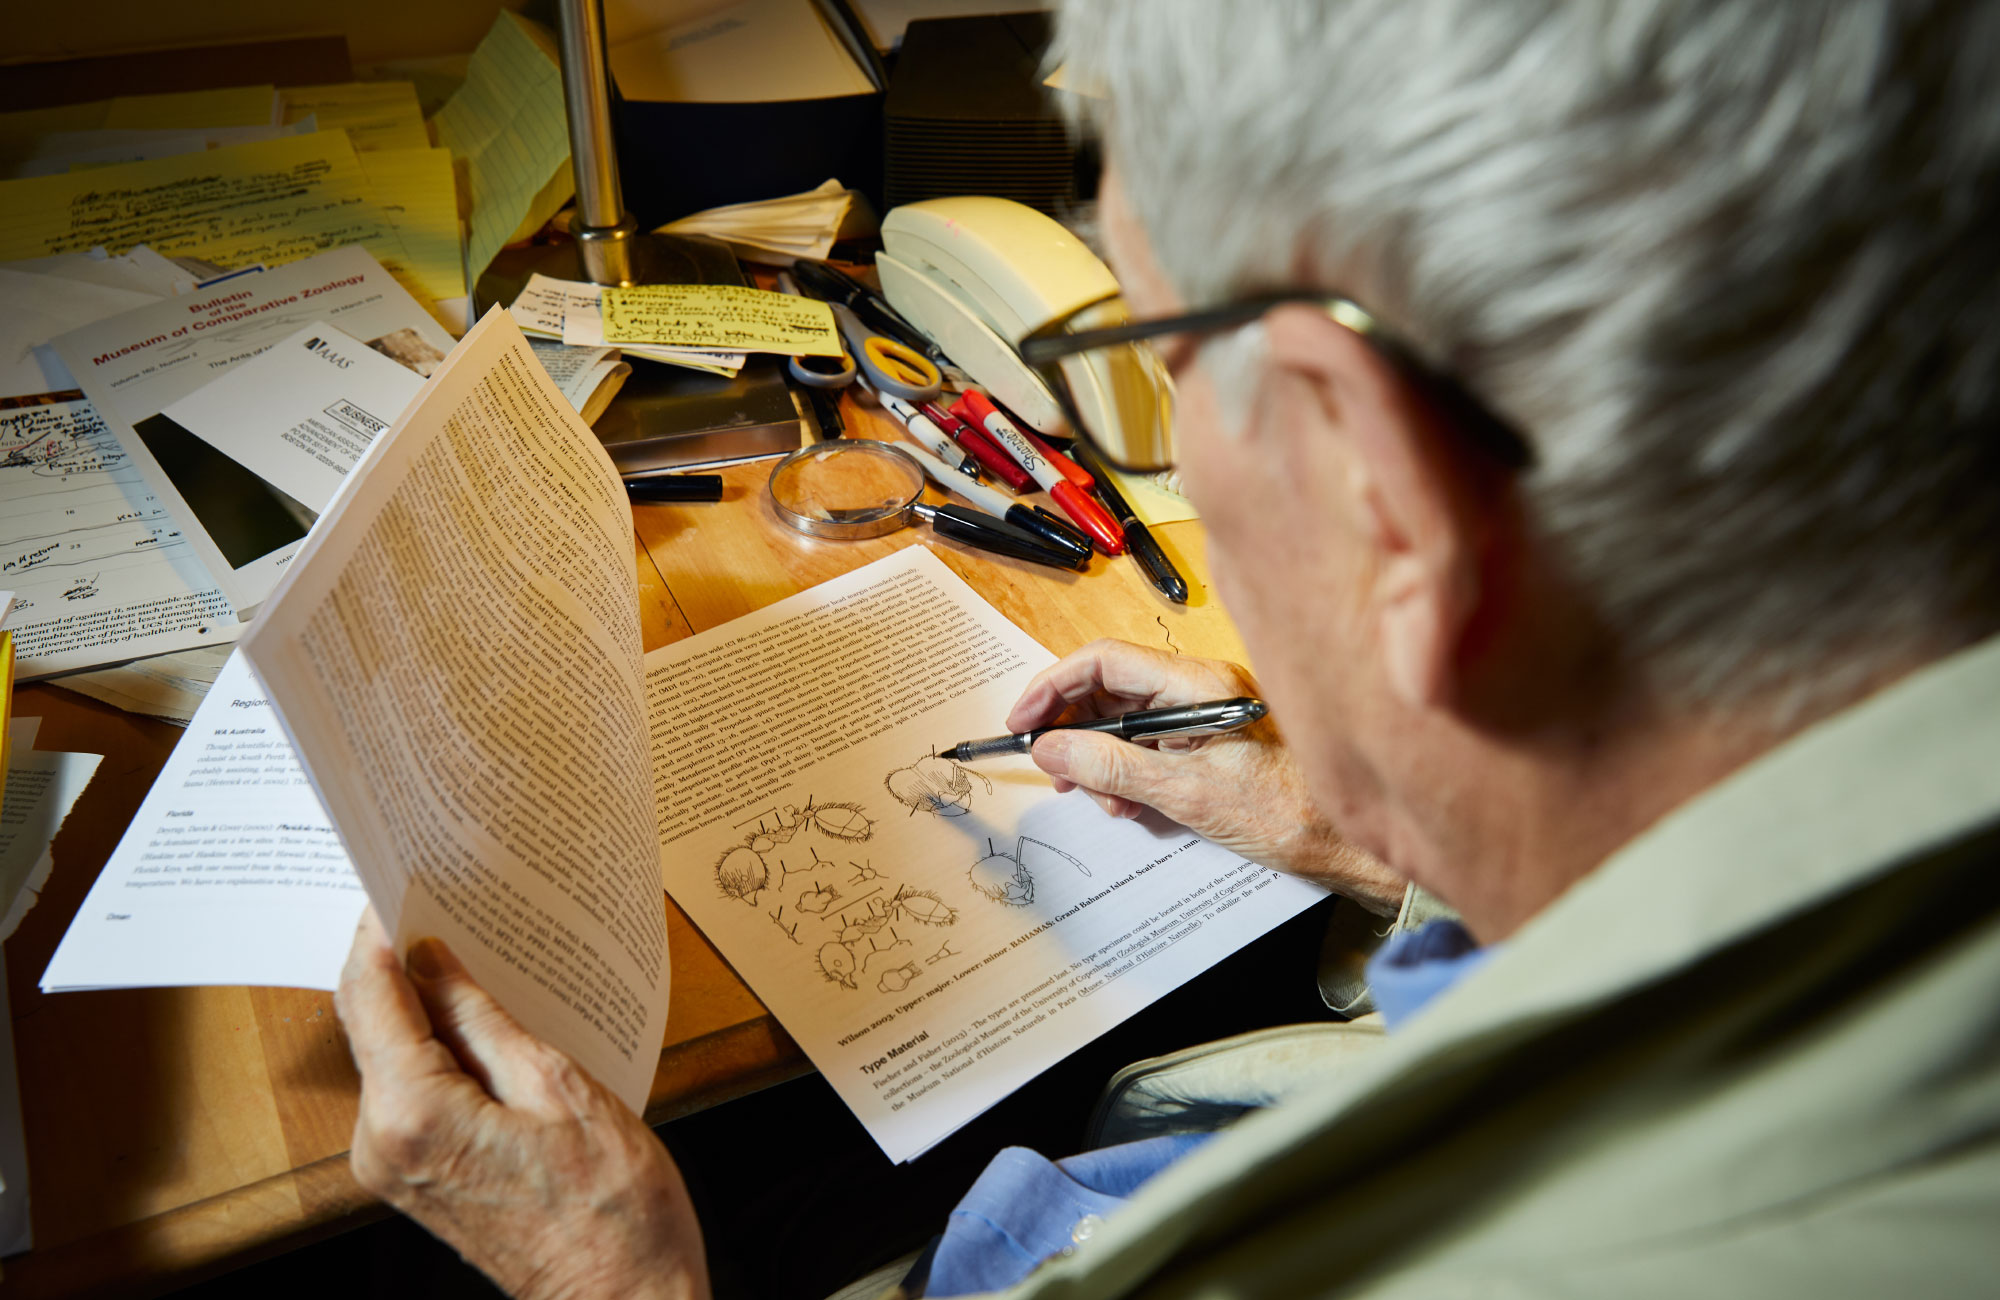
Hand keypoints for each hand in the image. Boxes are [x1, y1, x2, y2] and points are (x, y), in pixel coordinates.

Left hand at [336, 909, 708, 1299]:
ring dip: (422, 1001)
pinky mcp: (414, 1177)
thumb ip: (485, 1018)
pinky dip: (434, 1046)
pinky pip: (409, 1089)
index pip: (371, 994)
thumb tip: (436, 959)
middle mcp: (382, 1144)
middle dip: (401, 959)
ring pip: (389, 1053)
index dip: (383, 929)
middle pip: (369, 1021)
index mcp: (412, 1114)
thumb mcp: (561, 1086)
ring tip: (479, 953)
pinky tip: (481, 1020)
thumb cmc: (612, 1211)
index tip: (401, 879)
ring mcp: (392, 1166)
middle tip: (445, 901)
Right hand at [1007, 639, 1403, 913]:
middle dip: (1073, 730)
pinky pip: (1148, 745)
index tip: (1024, 721)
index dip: (1054, 687)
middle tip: (1054, 769)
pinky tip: (1130, 804)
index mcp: (1196, 684)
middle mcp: (1199, 689)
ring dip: (1099, 759)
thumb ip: (1112, 767)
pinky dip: (1126, 772)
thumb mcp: (1186, 793)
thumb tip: (1053, 749)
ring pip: (1125, 721)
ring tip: (1101, 798)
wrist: (1342, 842)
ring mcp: (1203, 715)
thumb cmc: (1288, 812)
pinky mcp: (1207, 743)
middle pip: (1110, 689)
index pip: (1104, 661)